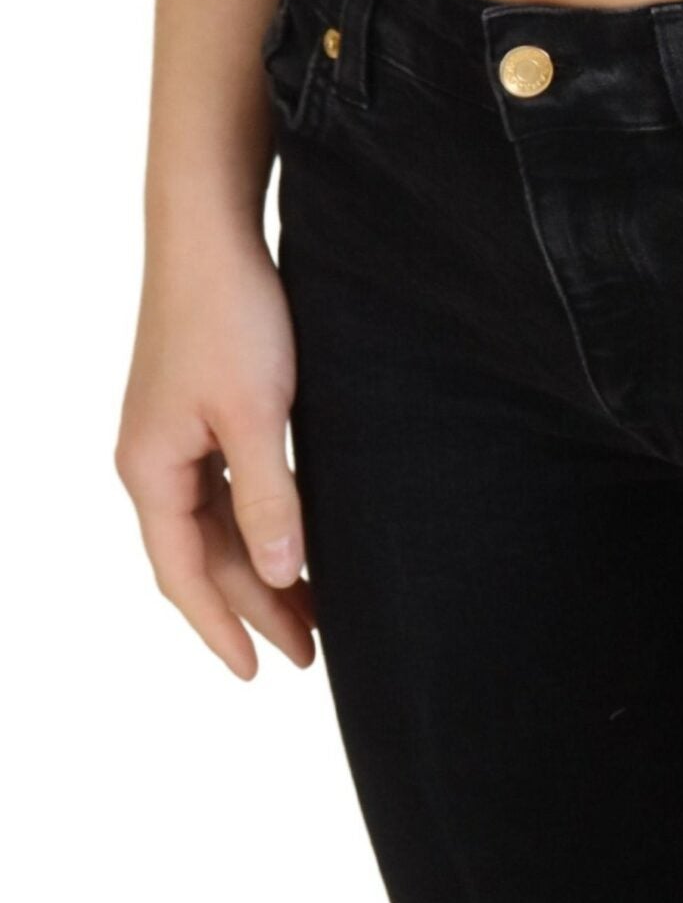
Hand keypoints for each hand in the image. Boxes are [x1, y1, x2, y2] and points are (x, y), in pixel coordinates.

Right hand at [115, 215, 316, 679]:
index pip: (184, 575)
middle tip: (309, 649)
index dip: (223, 627)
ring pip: (214, 522)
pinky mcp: (195, 405)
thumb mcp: (257, 414)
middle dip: (253, 603)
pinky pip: (222, 485)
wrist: (210, 231)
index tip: (261, 672)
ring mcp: (171, 432)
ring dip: (258, 563)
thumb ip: (268, 498)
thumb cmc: (230, 315)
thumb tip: (281, 574)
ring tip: (310, 604)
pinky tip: (290, 531)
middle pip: (201, 554)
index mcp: (151, 470)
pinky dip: (255, 518)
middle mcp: (151, 459)